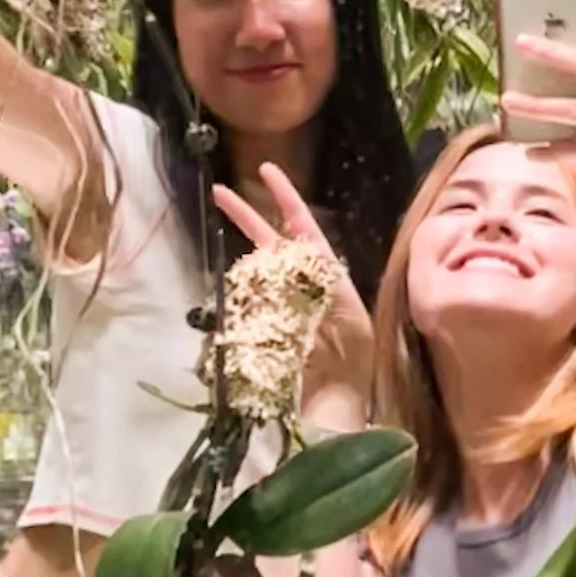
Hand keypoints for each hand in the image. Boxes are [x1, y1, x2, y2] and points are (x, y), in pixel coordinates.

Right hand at [214, 161, 375, 405]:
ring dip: (244, 268)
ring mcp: (278, 305)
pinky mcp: (262, 329)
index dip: (285, 198)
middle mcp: (300, 285)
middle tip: (219, 192)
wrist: (341, 405)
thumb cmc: (356, 363)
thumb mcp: (351, 318)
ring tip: (236, 277)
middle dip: (246, 216)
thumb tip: (297, 254)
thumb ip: (326, 287)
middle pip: (269, 242)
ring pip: (254, 273)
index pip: (303, 227)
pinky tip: (237, 305)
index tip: (267, 171)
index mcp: (325, 275)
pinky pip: (244, 308)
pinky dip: (238, 304)